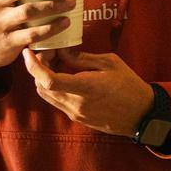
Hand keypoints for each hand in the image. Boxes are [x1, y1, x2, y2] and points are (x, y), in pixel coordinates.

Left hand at [22, 50, 156, 136]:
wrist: (142, 115)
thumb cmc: (130, 86)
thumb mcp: (110, 63)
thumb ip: (82, 59)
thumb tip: (62, 52)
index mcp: (85, 88)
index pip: (48, 80)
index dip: (33, 66)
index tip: (28, 52)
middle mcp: (76, 104)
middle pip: (41, 87)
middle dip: (38, 69)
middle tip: (49, 53)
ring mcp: (75, 114)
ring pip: (47, 96)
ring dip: (45, 78)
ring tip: (56, 62)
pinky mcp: (78, 118)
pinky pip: (57, 101)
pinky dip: (55, 87)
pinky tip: (66, 75)